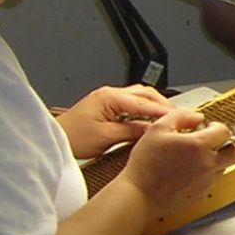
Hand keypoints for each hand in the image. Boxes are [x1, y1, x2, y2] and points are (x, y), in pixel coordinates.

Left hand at [56, 83, 175, 159]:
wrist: (55, 141)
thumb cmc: (73, 138)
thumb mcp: (107, 137)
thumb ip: (132, 131)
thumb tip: (152, 130)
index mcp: (109, 98)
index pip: (144, 102)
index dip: (163, 111)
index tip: (179, 119)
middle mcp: (109, 94)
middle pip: (145, 94)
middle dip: (163, 104)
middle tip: (178, 117)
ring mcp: (107, 99)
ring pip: (139, 97)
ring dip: (154, 106)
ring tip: (167, 119)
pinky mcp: (106, 107)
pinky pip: (131, 104)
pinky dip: (144, 110)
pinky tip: (150, 121)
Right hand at [115, 111, 234, 217]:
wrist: (138, 195)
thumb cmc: (145, 165)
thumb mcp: (157, 129)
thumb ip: (180, 116)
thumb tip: (196, 116)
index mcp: (199, 146)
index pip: (224, 131)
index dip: (217, 127)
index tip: (209, 127)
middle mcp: (207, 164)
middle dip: (226, 145)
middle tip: (212, 142)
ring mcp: (206, 181)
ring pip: (223, 167)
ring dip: (214, 160)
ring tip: (194, 157)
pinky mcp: (201, 194)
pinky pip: (211, 181)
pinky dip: (204, 175)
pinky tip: (187, 172)